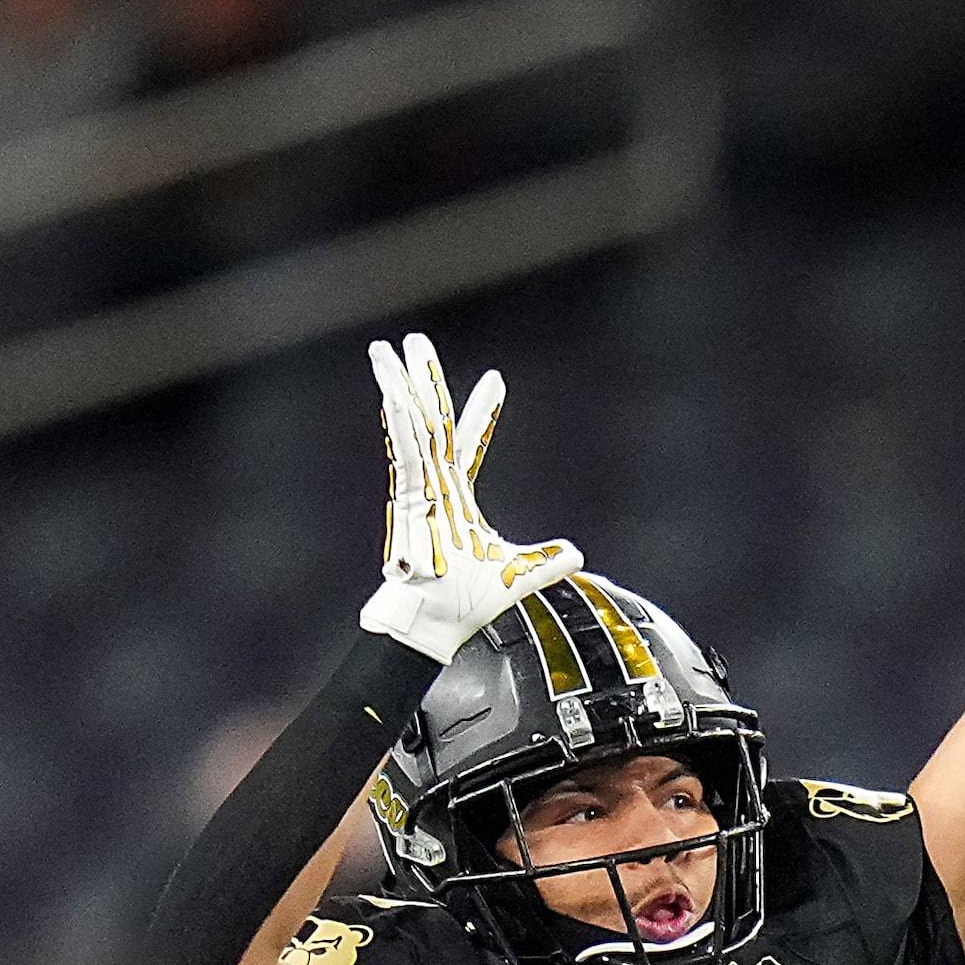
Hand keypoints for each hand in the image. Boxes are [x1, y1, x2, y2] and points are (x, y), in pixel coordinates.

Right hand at [357, 333, 582, 662]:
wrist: (441, 623)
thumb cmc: (468, 601)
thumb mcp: (520, 573)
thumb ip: (546, 559)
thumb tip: (575, 553)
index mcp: (457, 494)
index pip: (470, 441)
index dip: (484, 411)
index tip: (496, 378)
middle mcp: (435, 485)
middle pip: (431, 420)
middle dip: (425, 380)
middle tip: (414, 340)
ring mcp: (418, 489)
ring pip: (411, 426)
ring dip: (400, 386)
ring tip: (389, 349)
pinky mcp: (407, 499)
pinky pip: (404, 453)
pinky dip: (400, 423)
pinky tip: (395, 393)